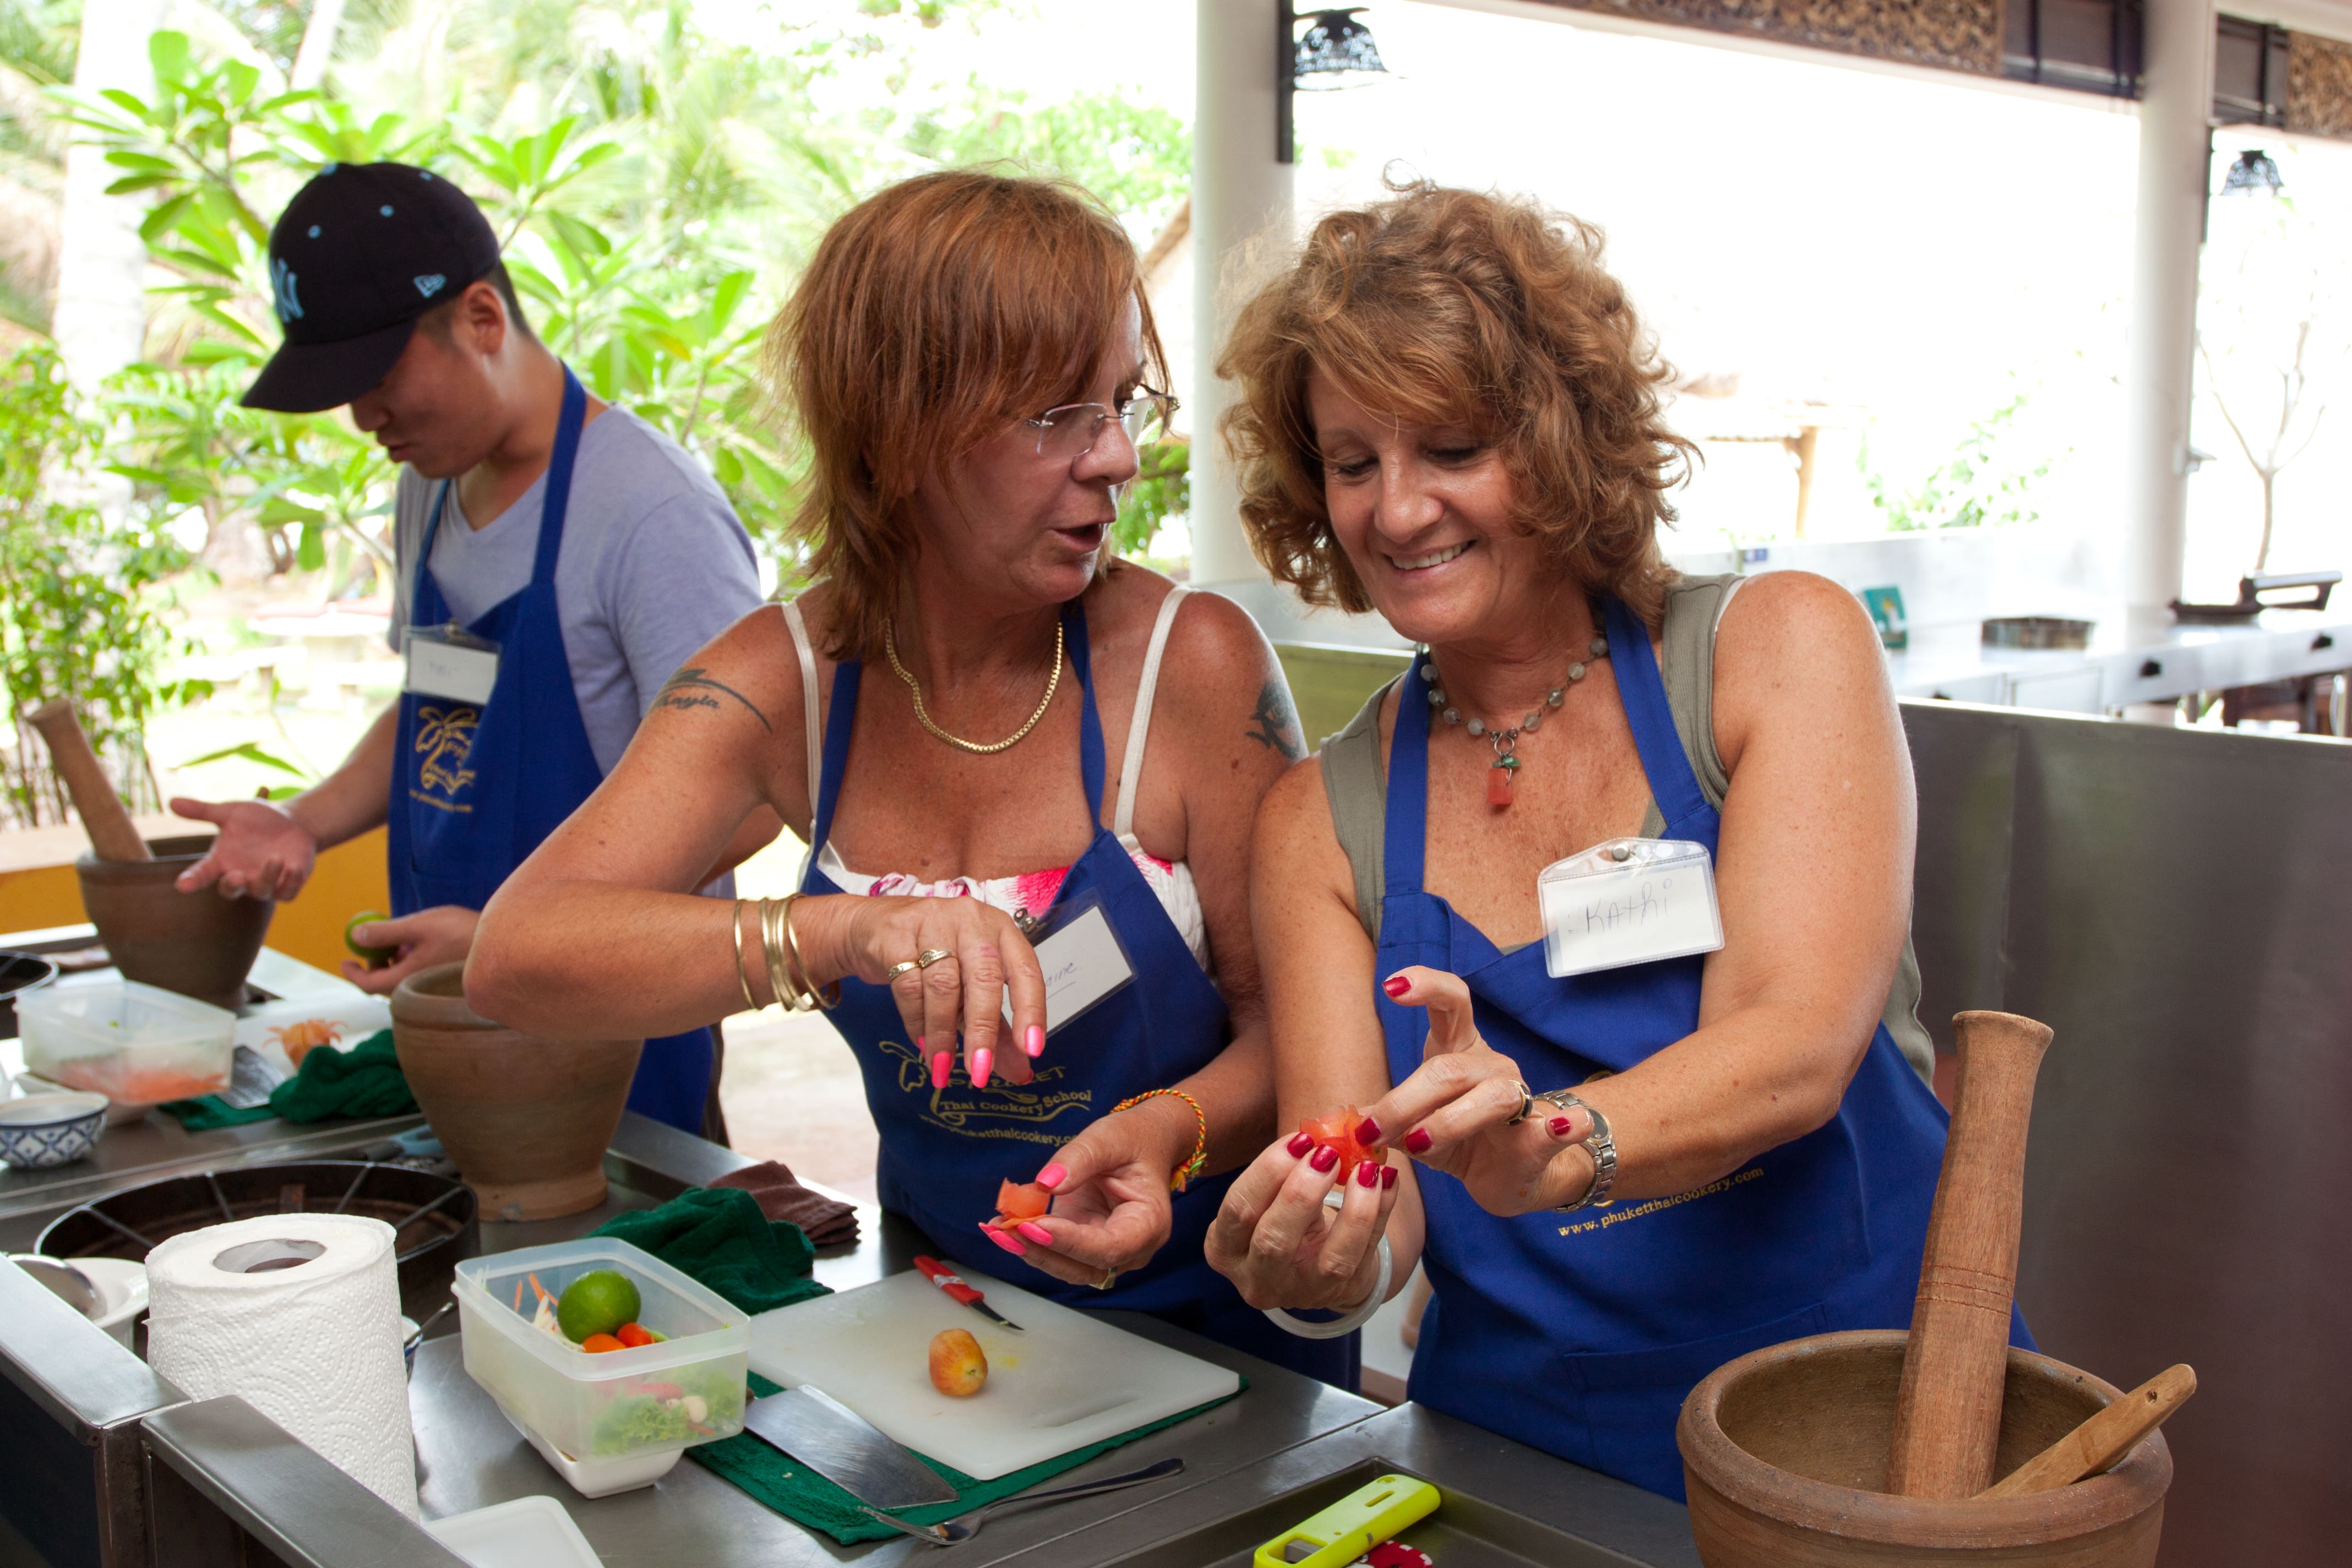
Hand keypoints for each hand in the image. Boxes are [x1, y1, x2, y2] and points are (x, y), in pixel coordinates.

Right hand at [169, 796, 317, 900]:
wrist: (293, 823)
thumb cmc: (257, 820)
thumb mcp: (230, 812)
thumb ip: (202, 811)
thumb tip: (171, 801)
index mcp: (222, 861)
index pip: (201, 874)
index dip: (192, 881)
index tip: (182, 886)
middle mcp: (241, 876)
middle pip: (230, 891)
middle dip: (231, 885)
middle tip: (235, 876)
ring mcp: (264, 883)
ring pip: (261, 892)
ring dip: (267, 877)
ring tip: (275, 858)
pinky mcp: (287, 886)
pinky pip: (288, 893)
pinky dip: (291, 883)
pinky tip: (294, 867)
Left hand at [342, 906, 479, 995]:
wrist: (501, 944)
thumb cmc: (461, 933)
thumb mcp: (419, 925)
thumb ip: (385, 932)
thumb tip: (355, 935)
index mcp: (407, 978)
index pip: (368, 985)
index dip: (352, 973)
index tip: (345, 959)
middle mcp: (417, 988)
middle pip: (383, 983)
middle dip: (374, 963)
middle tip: (374, 942)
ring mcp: (430, 986)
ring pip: (399, 979)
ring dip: (392, 961)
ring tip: (401, 940)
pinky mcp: (441, 982)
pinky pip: (414, 976)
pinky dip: (407, 962)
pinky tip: (419, 945)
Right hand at [811, 894, 1046, 1089]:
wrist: (872, 926)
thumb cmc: (935, 957)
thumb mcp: (970, 988)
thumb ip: (999, 1028)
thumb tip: (1020, 1072)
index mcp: (1002, 930)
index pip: (1026, 971)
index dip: (1031, 1010)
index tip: (1032, 1050)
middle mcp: (972, 921)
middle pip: (983, 978)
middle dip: (983, 1030)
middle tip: (979, 1073)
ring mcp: (933, 922)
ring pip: (943, 985)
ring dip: (942, 1033)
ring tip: (942, 1067)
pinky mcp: (896, 935)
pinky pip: (909, 985)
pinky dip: (916, 1020)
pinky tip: (921, 1042)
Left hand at [980, 1100, 1190, 1286]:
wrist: (1142, 1143)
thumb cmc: (1133, 1139)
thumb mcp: (1109, 1138)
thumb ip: (1079, 1159)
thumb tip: (1046, 1183)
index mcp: (1148, 1224)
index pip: (1108, 1247)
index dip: (1069, 1242)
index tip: (1034, 1225)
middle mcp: (1131, 1248)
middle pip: (1085, 1267)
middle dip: (1043, 1252)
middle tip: (1006, 1229)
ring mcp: (1107, 1249)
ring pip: (1067, 1267)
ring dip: (1031, 1252)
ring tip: (996, 1229)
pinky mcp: (1085, 1243)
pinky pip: (1057, 1253)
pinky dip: (1030, 1242)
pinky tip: (1001, 1226)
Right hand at [1204, 1129, 1400, 1313]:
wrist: (1316, 1257)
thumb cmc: (1284, 1214)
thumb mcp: (1271, 1194)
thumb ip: (1286, 1165)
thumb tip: (1323, 1130)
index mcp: (1225, 1248)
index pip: (1239, 1209)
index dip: (1268, 1172)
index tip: (1300, 1139)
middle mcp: (1256, 1278)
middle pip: (1273, 1240)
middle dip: (1302, 1193)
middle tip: (1328, 1153)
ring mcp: (1301, 1294)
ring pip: (1329, 1262)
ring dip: (1353, 1211)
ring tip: (1368, 1169)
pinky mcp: (1341, 1294)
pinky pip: (1365, 1256)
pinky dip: (1380, 1216)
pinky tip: (1387, 1181)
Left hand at [1360, 966, 1596, 1216]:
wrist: (1510, 1176)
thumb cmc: (1460, 1141)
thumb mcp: (1416, 1128)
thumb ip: (1388, 1120)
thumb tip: (1351, 1122)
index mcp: (1458, 1051)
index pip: (1451, 1001)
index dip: (1425, 986)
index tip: (1392, 985)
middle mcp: (1491, 1065)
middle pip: (1448, 1068)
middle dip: (1404, 1100)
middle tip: (1373, 1130)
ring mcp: (1521, 1097)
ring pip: (1490, 1097)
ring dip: (1447, 1122)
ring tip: (1418, 1146)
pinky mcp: (1544, 1137)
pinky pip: (1559, 1128)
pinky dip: (1565, 1126)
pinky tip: (1567, 1126)